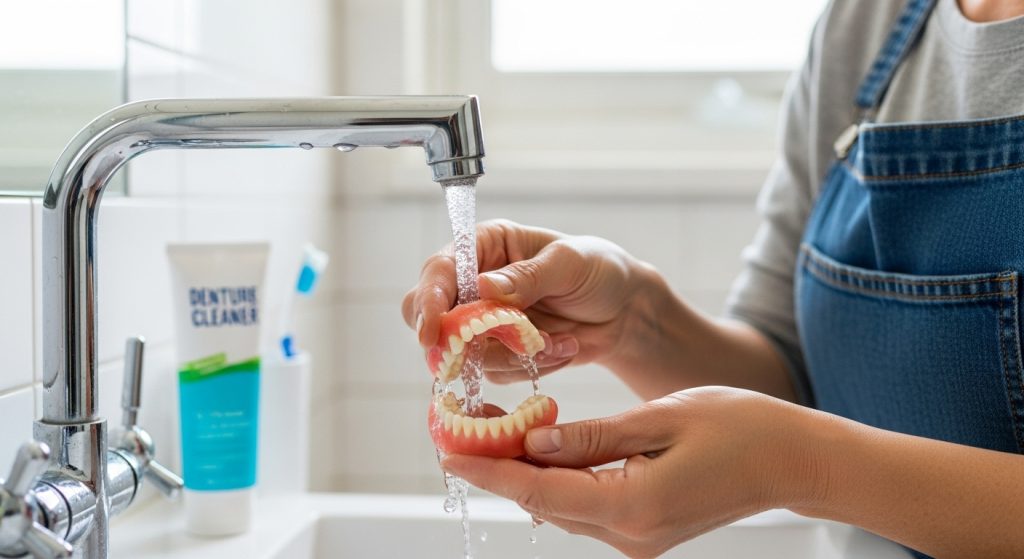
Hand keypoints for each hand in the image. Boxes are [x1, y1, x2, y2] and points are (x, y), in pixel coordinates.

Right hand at [402, 219, 653, 382]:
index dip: (429, 300)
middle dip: (450, 338)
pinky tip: (562, 348)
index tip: (432, 331)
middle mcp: (473, 283)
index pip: (439, 271)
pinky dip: (530, 367)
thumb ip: (528, 276)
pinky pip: (495, 372)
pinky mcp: (497, 353)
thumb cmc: (598, 270)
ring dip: (511, 354)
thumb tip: (485, 286)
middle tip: (480, 349)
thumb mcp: (569, 263)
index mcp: (484, 246)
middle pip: (425, 314)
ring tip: (557, 340)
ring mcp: (482, 322)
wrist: (624, 311)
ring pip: (463, 352)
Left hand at [441, 387, 821, 557]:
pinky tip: (540, 449)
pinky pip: (585, 507)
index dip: (490, 473)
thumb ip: (593, 435)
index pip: (540, 492)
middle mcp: (630, 535)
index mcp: (634, 506)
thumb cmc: (740, 427)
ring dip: (524, 474)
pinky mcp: (645, 531)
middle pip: (544, 503)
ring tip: (490, 432)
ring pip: (561, 506)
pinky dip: (556, 481)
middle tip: (459, 429)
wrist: (793, 460)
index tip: (447, 452)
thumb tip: (534, 440)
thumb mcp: (661, 417)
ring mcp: (638, 540)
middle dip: (498, 469)